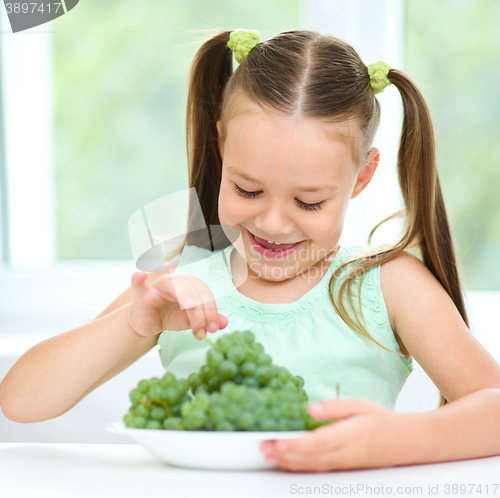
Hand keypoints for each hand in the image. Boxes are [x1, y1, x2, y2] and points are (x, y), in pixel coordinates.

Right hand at [127, 271, 227, 338]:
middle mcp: (176, 280)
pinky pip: (139, 284)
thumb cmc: (170, 317)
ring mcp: (158, 286)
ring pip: (175, 285)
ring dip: (186, 297)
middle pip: (193, 289)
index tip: (213, 329)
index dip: (212, 311)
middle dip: (202, 311)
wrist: (148, 324)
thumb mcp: (192, 321)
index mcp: (190, 284)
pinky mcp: (142, 295)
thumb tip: (225, 323)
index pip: (206, 293)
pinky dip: (138, 278)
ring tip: (191, 309)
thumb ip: (208, 320)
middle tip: (204, 330)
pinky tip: (140, 275)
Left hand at [260, 398, 404, 471]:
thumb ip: (334, 407)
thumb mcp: (360, 405)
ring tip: (269, 456)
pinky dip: (300, 468)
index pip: (319, 442)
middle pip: (311, 458)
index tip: (278, 441)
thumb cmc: (382, 420)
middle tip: (263, 448)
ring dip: (289, 463)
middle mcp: (345, 454)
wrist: (406, 442)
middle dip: (285, 454)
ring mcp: (344, 464)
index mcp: (350, 435)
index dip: (297, 444)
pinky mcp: (343, 468)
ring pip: (312, 466)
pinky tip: (287, 464)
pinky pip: (318, 470)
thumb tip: (310, 407)